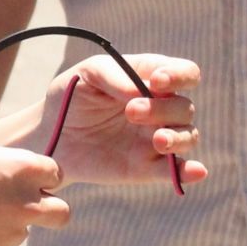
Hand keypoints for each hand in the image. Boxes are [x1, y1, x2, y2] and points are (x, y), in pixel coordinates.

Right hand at [0, 138, 68, 245]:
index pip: (55, 174)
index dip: (38, 176)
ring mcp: (7, 233)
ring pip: (21, 231)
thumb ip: (6, 170)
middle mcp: (23, 203)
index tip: (19, 176)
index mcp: (23, 168)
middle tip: (18, 204)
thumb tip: (19, 185)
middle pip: (61, 214)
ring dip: (6, 223)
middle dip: (47, 209)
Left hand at [43, 53, 205, 188]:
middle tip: (130, 112)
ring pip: (188, 136)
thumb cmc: (72, 96)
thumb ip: (115, 76)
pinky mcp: (147, 168)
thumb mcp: (88, 74)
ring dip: (178, 137)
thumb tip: (142, 92)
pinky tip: (196, 171)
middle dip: (162, 109)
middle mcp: (161, 108)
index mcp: (151, 79)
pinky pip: (176, 171)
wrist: (50, 135)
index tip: (157, 81)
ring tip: (157, 141)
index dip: (180, 75)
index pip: (185, 73)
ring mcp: (156, 138)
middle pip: (184, 107)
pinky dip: (189, 172)